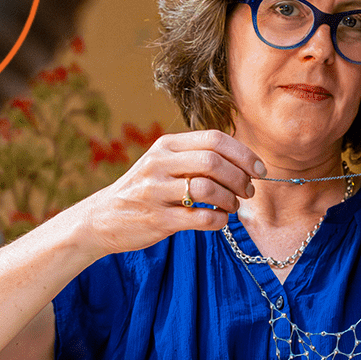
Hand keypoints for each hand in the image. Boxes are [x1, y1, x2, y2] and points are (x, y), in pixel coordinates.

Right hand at [79, 130, 265, 254]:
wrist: (101, 218)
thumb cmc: (144, 189)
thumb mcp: (163, 163)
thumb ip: (195, 156)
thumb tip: (244, 162)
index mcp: (165, 145)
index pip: (214, 139)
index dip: (243, 154)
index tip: (259, 169)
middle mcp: (159, 164)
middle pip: (214, 162)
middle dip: (240, 178)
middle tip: (248, 191)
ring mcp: (155, 192)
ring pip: (207, 189)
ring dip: (230, 200)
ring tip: (232, 207)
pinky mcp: (157, 219)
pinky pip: (200, 218)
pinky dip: (218, 220)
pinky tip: (219, 221)